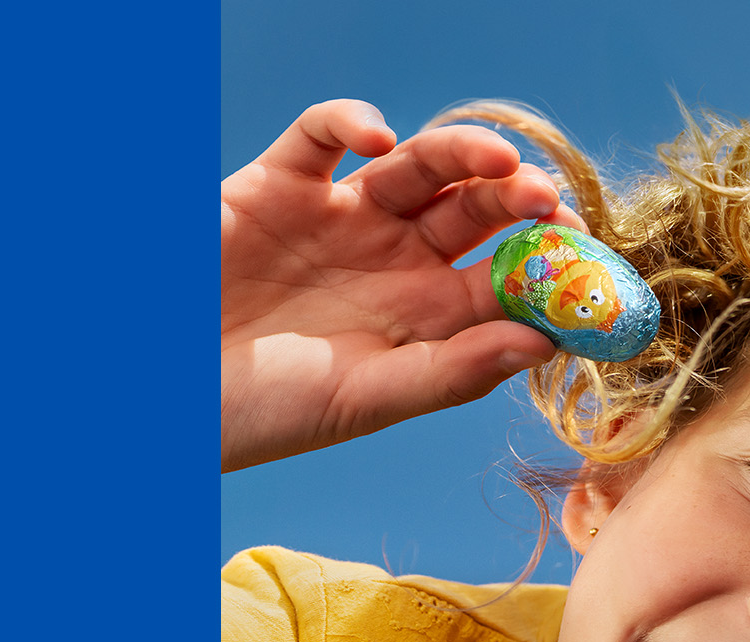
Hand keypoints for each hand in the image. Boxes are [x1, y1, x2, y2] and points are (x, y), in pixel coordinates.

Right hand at [221, 99, 575, 471]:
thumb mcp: (363, 400)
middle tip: (548, 202)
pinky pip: (325, 134)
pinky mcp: (281, 182)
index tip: (586, 263)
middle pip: (476, 211)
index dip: (550, 265)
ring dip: (466, 153)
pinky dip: (351, 120)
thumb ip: (451, 373)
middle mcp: (393, 258)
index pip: (508, 277)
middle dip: (518, 201)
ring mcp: (341, 216)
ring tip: (499, 164)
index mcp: (424, 315)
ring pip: (420, 163)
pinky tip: (377, 136)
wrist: (162, 395)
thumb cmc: (262, 413)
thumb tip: (544, 344)